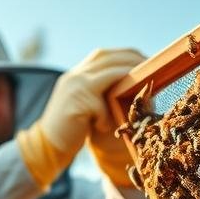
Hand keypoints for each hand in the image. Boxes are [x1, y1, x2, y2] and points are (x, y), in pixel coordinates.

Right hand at [16, 48, 144, 189]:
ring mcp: (75, 87)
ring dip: (129, 80)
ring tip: (141, 88)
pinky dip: (107, 116)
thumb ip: (103, 91)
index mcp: (78, 72)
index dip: (128, 55)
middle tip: (154, 69)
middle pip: (110, 58)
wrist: (46, 144)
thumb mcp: (87, 103)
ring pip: (111, 74)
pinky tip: (103, 127)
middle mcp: (76, 75)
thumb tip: (135, 86)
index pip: (106, 54)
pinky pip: (102, 105)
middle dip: (134, 62)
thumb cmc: (72, 127)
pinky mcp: (77, 104)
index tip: (148, 62)